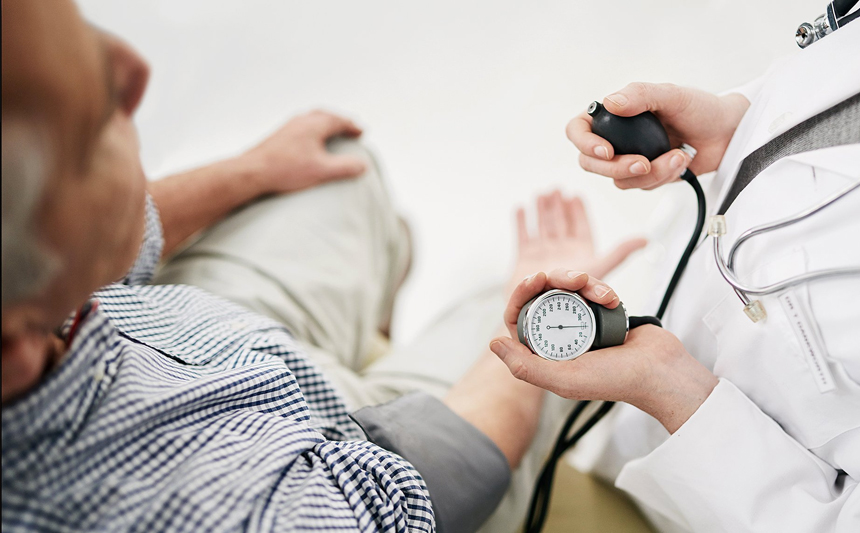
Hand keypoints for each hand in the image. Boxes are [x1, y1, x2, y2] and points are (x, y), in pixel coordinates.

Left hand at [241, 109, 366, 194]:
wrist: (252, 172)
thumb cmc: (286, 170)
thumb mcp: (322, 171)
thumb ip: (346, 167)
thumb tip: (364, 165)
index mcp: (314, 124)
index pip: (339, 120)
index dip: (352, 127)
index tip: (362, 133)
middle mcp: (301, 120)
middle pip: (325, 115)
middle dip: (339, 121)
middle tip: (349, 129)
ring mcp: (288, 126)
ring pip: (311, 119)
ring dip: (324, 123)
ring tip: (331, 133)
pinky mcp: (278, 136)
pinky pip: (300, 126)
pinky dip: (312, 129)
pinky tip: (308, 142)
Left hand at [492, 270, 717, 432]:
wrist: (660, 371)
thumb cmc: (615, 380)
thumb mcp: (564, 379)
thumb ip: (525, 366)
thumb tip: (493, 344)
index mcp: (545, 354)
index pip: (519, 317)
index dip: (522, 294)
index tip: (535, 279)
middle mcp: (559, 338)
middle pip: (543, 296)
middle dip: (557, 280)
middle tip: (574, 278)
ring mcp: (580, 323)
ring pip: (567, 288)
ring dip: (584, 284)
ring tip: (603, 294)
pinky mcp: (600, 311)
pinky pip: (591, 288)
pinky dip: (601, 288)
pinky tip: (612, 298)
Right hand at [509, 190, 645, 292]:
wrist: (539, 311)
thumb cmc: (570, 296)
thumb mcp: (599, 268)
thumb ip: (620, 253)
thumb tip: (645, 239)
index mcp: (580, 253)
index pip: (581, 227)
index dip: (578, 212)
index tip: (575, 196)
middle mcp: (561, 252)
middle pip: (560, 223)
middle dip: (558, 206)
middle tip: (556, 190)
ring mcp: (542, 254)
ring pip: (543, 226)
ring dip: (542, 210)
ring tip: (542, 195)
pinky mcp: (524, 259)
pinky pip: (523, 236)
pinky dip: (522, 222)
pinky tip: (520, 209)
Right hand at [567, 83, 749, 189]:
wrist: (727, 133)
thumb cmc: (700, 109)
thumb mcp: (671, 95)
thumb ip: (639, 95)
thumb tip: (609, 103)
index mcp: (613, 114)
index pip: (578, 129)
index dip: (585, 143)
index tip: (607, 150)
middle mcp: (616, 137)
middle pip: (590, 163)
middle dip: (617, 168)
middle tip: (642, 164)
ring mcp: (629, 158)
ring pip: (618, 180)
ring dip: (650, 173)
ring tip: (676, 156)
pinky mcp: (646, 176)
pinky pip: (641, 187)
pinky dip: (662, 176)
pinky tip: (679, 161)